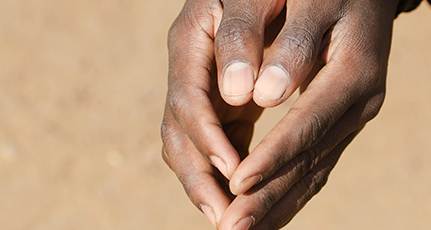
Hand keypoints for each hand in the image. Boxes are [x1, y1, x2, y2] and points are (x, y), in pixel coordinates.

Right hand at [161, 0, 266, 226]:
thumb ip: (243, 36)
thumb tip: (240, 94)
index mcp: (191, 40)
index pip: (188, 100)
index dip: (208, 139)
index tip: (234, 172)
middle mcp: (190, 70)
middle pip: (179, 134)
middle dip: (199, 180)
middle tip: (226, 221)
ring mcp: (204, 90)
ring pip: (192, 148)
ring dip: (209, 188)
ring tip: (233, 225)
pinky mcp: (225, 105)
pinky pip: (219, 147)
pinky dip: (229, 176)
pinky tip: (251, 203)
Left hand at [210, 0, 397, 228]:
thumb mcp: (315, 1)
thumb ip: (293, 45)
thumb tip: (264, 95)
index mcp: (354, 72)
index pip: (307, 124)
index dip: (271, 157)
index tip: (237, 186)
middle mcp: (361, 102)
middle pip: (311, 158)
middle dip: (268, 197)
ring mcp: (356, 115)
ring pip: (314, 169)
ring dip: (276, 205)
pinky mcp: (344, 119)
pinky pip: (316, 163)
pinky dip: (289, 191)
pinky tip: (267, 213)